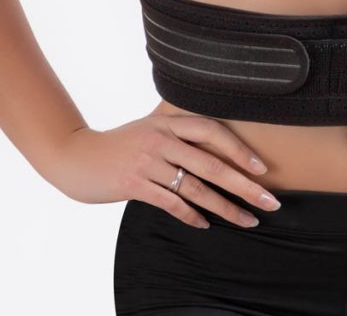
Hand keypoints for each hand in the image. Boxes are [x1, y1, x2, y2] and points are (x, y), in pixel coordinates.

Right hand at [45, 106, 281, 228]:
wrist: (76, 157)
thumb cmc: (120, 144)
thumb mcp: (149, 128)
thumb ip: (177, 131)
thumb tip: (214, 139)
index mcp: (168, 122)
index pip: (212, 132)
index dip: (239, 149)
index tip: (262, 168)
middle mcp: (161, 139)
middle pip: (211, 163)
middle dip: (244, 184)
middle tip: (270, 201)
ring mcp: (147, 162)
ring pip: (195, 187)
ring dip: (225, 206)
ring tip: (248, 220)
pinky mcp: (134, 184)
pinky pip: (171, 202)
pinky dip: (191, 215)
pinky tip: (207, 225)